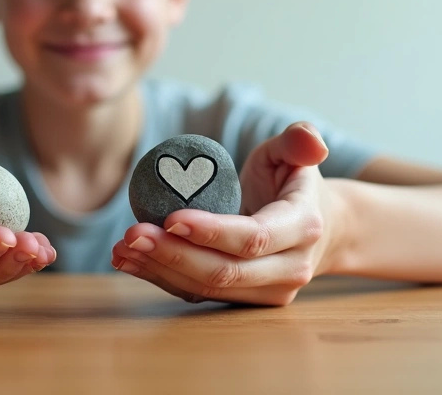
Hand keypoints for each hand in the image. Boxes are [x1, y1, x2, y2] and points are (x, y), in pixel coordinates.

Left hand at [111, 122, 338, 305]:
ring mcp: (269, 291)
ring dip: (160, 270)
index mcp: (304, 227)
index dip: (211, 232)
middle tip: (131, 234)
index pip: (253, 238)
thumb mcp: (294, 155)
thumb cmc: (293, 183)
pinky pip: (199, 294)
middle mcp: (290, 268)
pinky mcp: (245, 301)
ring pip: (208, 288)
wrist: (319, 227)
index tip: (170, 216)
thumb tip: (311, 143)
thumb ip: (298, 140)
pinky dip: (161, 278)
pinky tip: (130, 261)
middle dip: (173, 255)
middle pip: (225, 272)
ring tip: (122, 248)